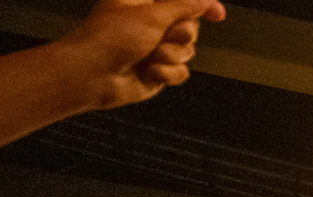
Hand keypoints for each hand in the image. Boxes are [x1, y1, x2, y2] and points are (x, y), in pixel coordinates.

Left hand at [55, 0, 223, 110]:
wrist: (94, 74)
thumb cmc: (114, 37)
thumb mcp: (152, 14)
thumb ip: (184, 5)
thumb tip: (206, 2)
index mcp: (144, 2)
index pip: (181, 1)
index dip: (202, 5)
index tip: (218, 14)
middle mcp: (151, 23)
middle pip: (190, 27)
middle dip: (182, 35)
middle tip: (167, 36)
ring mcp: (154, 48)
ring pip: (186, 51)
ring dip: (171, 55)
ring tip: (151, 57)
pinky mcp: (157, 71)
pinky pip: (180, 71)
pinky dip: (167, 73)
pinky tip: (150, 72)